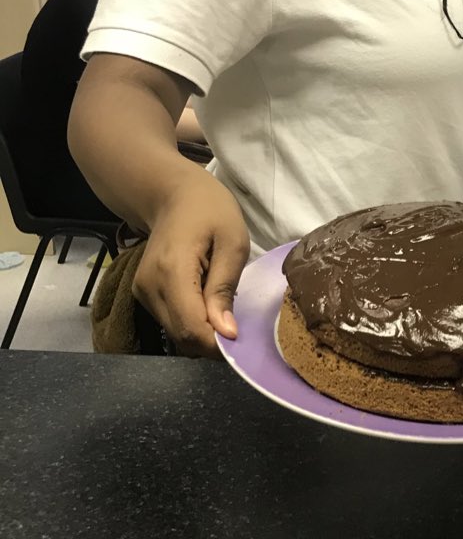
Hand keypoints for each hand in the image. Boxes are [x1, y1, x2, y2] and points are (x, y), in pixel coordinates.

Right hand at [132, 172, 249, 357]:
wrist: (172, 194)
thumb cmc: (210, 211)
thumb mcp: (232, 243)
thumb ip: (224, 288)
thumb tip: (227, 333)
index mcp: (171, 272)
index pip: (191, 328)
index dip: (218, 344)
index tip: (243, 341)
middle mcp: (149, 287)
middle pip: (182, 337)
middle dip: (213, 342)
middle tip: (240, 327)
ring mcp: (142, 293)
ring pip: (176, 334)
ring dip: (204, 333)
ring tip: (226, 310)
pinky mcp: (144, 295)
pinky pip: (171, 323)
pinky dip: (193, 324)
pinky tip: (209, 304)